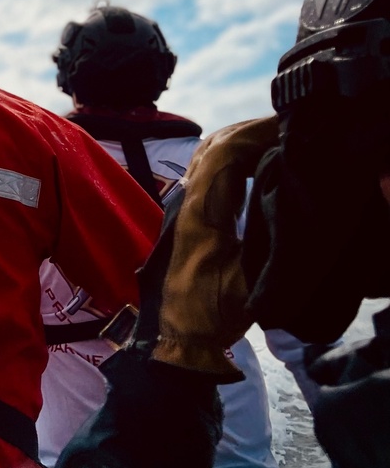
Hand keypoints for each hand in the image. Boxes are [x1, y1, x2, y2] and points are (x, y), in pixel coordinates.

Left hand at [149, 116, 278, 378]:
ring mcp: (184, 207)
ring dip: (239, 142)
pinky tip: (254, 164)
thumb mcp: (251, 281)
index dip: (254, 134)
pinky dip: (232, 158)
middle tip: (285, 130)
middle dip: (249, 131)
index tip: (284, 130)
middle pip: (213, 146)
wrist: (180, 337)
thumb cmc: (213, 312)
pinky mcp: (189, 216)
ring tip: (274, 140)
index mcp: (199, 211)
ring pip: (208, 156)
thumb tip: (287, 199)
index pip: (223, 154)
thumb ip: (269, 239)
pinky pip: (208, 172)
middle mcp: (187, 201)